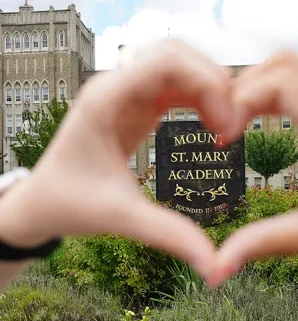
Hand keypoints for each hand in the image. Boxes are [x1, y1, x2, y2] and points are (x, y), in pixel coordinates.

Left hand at [0, 40, 232, 279]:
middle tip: (231, 125)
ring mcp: (127, 94)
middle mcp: (116, 87)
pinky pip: (176, 87)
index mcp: (106, 100)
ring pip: (180, 67)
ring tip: (225, 127)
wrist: (42, 202)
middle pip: (178, 54)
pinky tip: (212, 124)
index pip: (166, 61)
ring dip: (209, 89)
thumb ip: (169, 235)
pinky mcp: (136, 107)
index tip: (226, 125)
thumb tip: (214, 265)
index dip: (207, 83)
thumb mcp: (120, 218)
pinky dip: (201, 99)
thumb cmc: (69, 204)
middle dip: (214, 81)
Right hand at [210, 50, 297, 286]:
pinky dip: (273, 94)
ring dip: (258, 87)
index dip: (241, 100)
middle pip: (283, 64)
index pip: (281, 82)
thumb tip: (217, 265)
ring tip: (236, 122)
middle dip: (243, 87)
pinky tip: (260, 122)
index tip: (223, 138)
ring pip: (293, 69)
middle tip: (224, 126)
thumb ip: (266, 243)